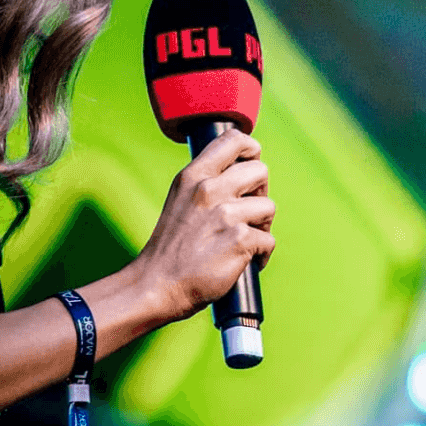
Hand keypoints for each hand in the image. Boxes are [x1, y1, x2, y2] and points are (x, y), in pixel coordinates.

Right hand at [132, 127, 276, 322]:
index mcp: (193, 176)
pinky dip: (261, 255)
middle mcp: (209, 189)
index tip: (249, 169)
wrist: (156, 286)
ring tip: (243, 239)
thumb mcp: (181, 199)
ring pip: (269, 207)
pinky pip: (269, 240)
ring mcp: (226, 214)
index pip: (234, 139)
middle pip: (261, 170)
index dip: (251, 150)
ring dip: (262, 226)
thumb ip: (208, 182)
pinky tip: (244, 261)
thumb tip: (243, 171)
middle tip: (246, 213)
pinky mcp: (240, 240)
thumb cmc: (172, 247)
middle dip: (260, 192)